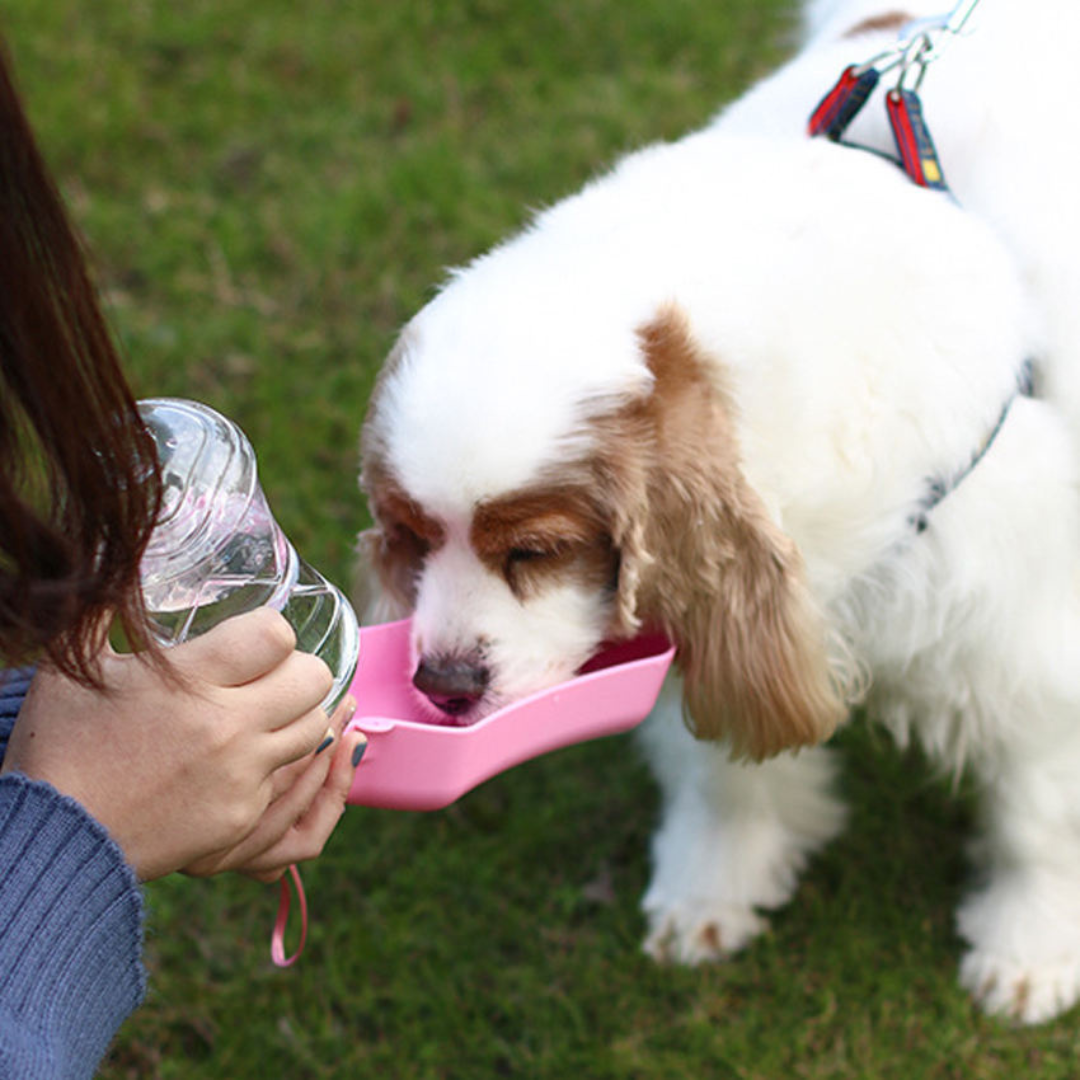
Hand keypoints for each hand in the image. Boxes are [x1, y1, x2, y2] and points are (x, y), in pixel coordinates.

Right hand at [2, 608, 348, 880]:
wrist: (55, 838)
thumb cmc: (60, 745)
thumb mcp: (71, 665)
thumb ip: (101, 606)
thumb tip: (111, 555)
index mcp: (193, 680)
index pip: (277, 634)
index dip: (271, 630)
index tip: (251, 639)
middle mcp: (229, 726)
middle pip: (315, 679)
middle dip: (299, 670)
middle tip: (271, 675)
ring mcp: (241, 775)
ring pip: (315, 730)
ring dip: (299, 715)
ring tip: (268, 712)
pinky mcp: (241, 816)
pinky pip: (286, 779)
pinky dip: (277, 764)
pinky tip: (247, 757)